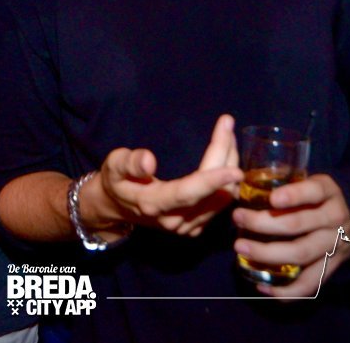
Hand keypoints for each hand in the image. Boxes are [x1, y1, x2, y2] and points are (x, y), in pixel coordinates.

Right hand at [89, 114, 242, 236]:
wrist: (117, 207)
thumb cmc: (116, 180)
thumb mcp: (113, 166)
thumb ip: (129, 162)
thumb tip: (148, 160)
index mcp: (153, 204)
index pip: (188, 194)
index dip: (212, 182)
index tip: (235, 170)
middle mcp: (175, 221)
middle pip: (212, 191)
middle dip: (224, 155)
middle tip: (227, 122)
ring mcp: (188, 227)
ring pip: (223, 198)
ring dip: (229, 164)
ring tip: (228, 134)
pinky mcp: (197, 226)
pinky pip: (222, 203)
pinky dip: (228, 179)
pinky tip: (226, 156)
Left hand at [232, 173, 349, 296]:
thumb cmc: (315, 197)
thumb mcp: (307, 182)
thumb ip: (283, 184)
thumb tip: (236, 187)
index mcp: (327, 192)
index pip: (313, 191)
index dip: (294, 195)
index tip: (272, 198)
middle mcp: (335, 217)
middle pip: (298, 224)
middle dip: (264, 223)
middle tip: (237, 218)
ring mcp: (336, 244)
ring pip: (301, 253)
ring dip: (267, 254)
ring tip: (240, 248)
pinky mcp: (333, 267)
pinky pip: (310, 283)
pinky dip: (286, 290)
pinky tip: (263, 288)